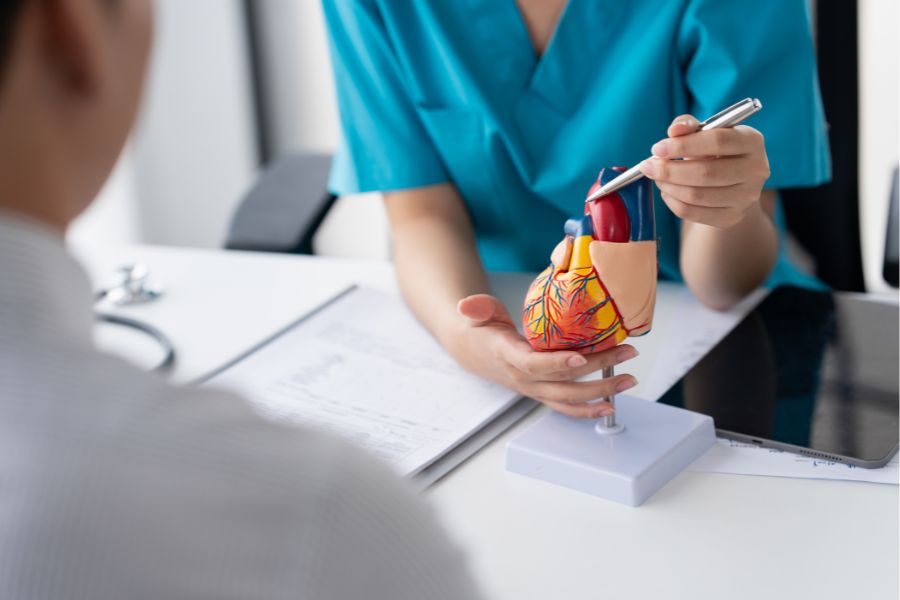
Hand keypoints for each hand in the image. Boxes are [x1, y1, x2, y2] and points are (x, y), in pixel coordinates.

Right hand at [451, 294, 638, 418]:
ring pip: (569, 398)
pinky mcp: (541, 393)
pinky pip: (566, 407)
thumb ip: (477, 307)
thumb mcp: (477, 312)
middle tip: (626, 355)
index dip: (556, 364)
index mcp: (507, 356)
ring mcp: (533, 389)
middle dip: (597, 371)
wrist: (473, 352)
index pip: (532, 364)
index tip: (580, 359)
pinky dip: (588, 410)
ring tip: (629, 380)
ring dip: (601, 392)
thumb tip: (466, 304)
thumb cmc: (481, 329)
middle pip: (562, 382)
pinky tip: (610, 405)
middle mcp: (523, 378)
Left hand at [639, 114, 770, 228]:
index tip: (657, 148)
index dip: (683, 145)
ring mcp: (746, 197)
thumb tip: (674, 130)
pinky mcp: (732, 217)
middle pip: (706, 172)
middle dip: (670, 170)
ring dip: (668, 186)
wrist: (731, 182)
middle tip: (648, 165)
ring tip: (656, 176)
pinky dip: (672, 202)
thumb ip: (688, 126)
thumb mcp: (705, 133)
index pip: (717, 141)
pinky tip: (667, 191)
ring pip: (697, 195)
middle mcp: (756, 170)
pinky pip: (692, 213)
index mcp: (752, 141)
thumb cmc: (715, 151)